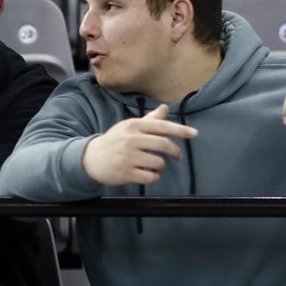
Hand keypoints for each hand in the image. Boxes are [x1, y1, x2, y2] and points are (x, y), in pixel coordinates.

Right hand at [80, 103, 196, 185]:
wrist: (91, 158)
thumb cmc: (115, 141)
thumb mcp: (129, 127)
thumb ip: (149, 119)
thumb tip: (165, 107)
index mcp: (133, 126)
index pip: (161, 126)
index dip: (180, 130)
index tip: (194, 134)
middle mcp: (130, 139)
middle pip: (164, 145)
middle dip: (175, 152)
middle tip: (177, 156)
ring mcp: (127, 156)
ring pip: (158, 163)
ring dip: (160, 166)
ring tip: (153, 165)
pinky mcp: (125, 172)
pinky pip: (150, 177)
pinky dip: (153, 177)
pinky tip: (148, 175)